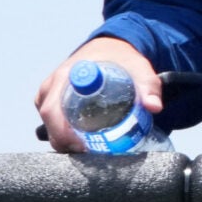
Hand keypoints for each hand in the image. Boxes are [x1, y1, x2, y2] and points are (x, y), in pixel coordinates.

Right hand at [33, 38, 159, 154]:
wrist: (109, 49)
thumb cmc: (121, 60)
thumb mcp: (139, 69)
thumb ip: (149, 87)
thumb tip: (154, 107)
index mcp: (71, 74)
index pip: (56, 107)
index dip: (63, 129)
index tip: (81, 143)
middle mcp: (54, 83)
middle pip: (49, 118)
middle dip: (64, 139)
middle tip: (87, 151)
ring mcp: (49, 92)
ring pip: (48, 121)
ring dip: (63, 138)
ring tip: (86, 148)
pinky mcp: (50, 99)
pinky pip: (50, 119)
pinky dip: (62, 132)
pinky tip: (79, 140)